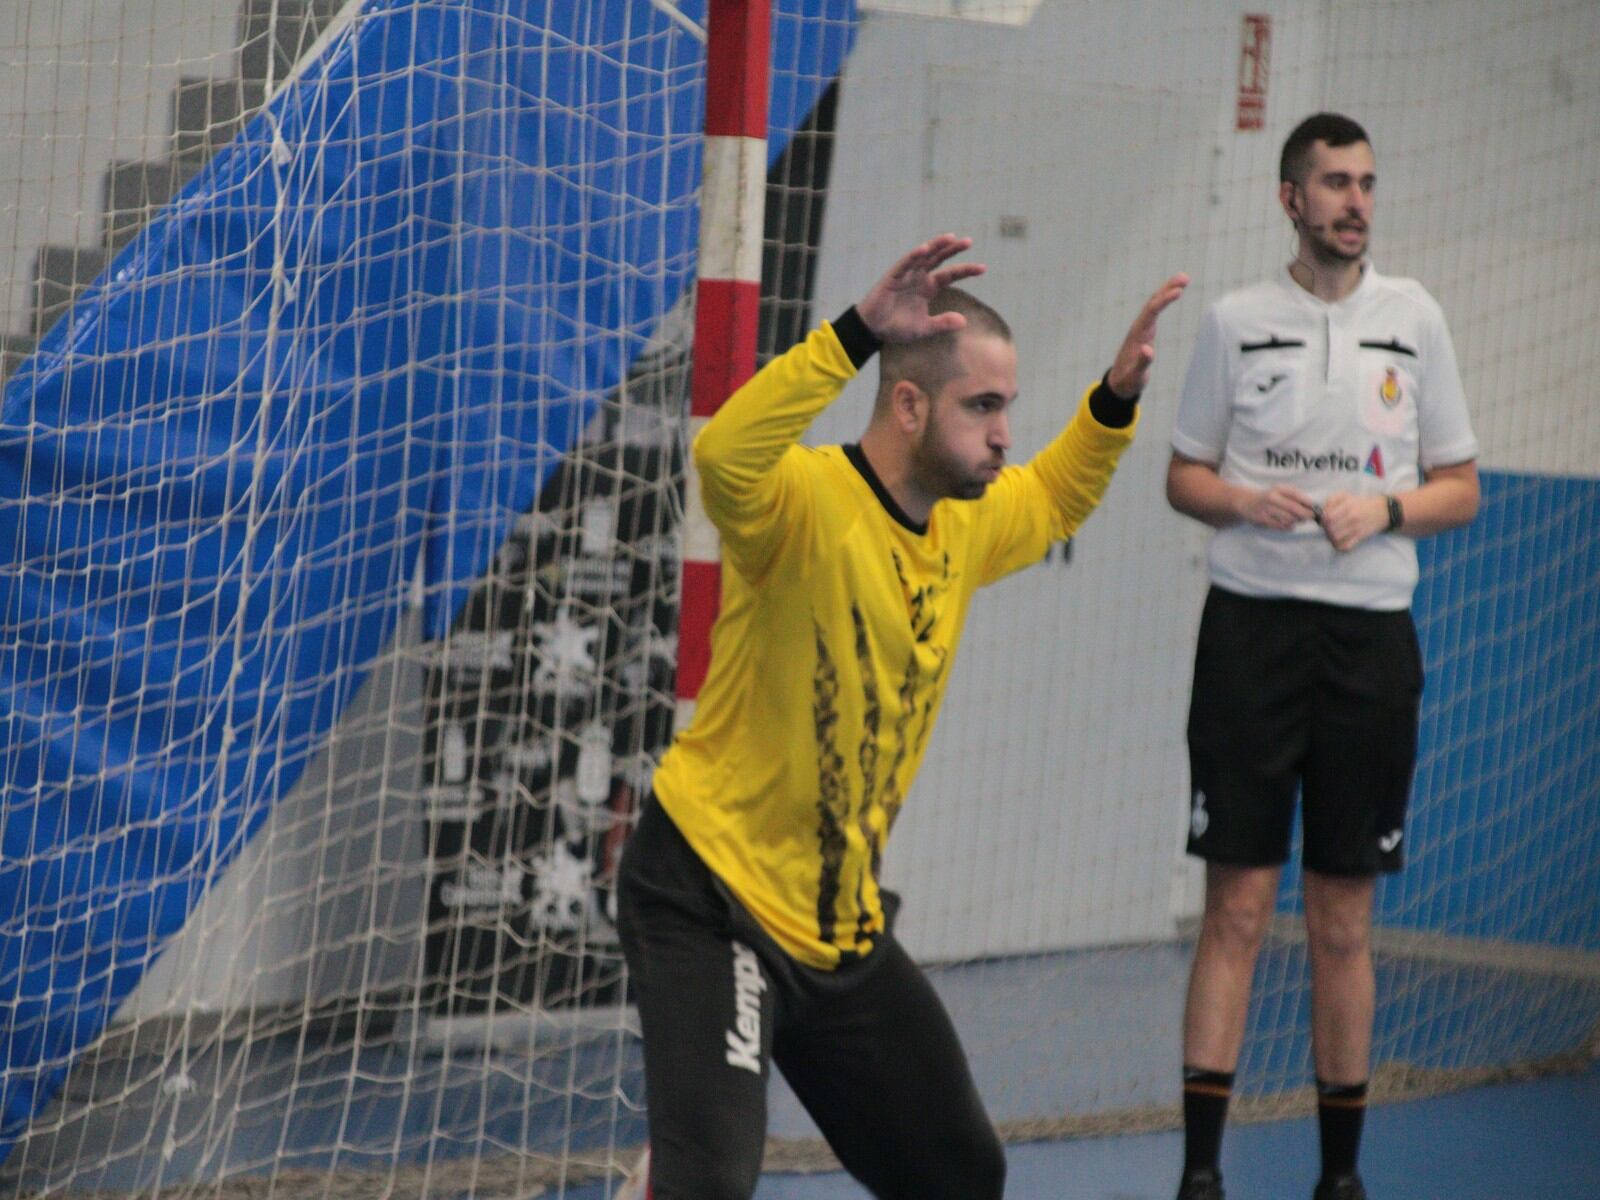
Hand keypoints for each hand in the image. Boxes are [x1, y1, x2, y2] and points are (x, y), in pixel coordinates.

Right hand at [857, 234, 986, 342]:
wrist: (873, 330)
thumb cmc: (897, 328)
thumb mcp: (924, 328)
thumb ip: (942, 323)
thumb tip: (964, 321)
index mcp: (928, 287)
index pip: (950, 275)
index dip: (966, 270)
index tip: (983, 268)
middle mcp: (919, 277)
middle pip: (939, 259)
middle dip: (953, 250)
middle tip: (969, 242)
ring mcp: (906, 275)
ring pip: (923, 256)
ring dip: (936, 246)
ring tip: (950, 238)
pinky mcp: (892, 276)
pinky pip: (905, 263)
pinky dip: (914, 256)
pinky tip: (925, 249)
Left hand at [1106, 274, 1189, 398]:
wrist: (1119, 382)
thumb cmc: (1128, 381)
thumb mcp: (1135, 376)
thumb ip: (1141, 364)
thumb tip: (1149, 350)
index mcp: (1137, 335)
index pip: (1151, 312)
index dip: (1164, 300)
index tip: (1178, 291)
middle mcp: (1139, 327)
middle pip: (1153, 302)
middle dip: (1168, 288)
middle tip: (1185, 277)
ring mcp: (1142, 328)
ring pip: (1154, 304)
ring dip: (1167, 290)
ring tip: (1184, 278)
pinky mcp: (1146, 330)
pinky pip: (1155, 310)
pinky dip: (1165, 299)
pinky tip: (1173, 292)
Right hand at [1237, 484, 1318, 530]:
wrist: (1246, 503)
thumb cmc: (1269, 498)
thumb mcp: (1280, 491)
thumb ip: (1295, 496)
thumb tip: (1313, 506)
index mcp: (1278, 489)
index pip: (1297, 495)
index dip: (1308, 503)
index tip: (1316, 508)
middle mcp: (1272, 498)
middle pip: (1295, 509)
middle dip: (1305, 514)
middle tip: (1310, 517)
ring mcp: (1266, 509)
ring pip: (1289, 519)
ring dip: (1296, 521)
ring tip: (1297, 519)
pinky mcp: (1263, 519)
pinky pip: (1281, 526)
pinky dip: (1288, 526)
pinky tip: (1288, 524)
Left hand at [1318, 492, 1388, 550]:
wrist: (1384, 510)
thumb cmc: (1362, 502)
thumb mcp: (1347, 495)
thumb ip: (1332, 500)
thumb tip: (1322, 510)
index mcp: (1347, 506)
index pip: (1327, 517)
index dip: (1323, 520)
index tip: (1324, 520)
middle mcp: (1352, 517)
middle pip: (1330, 528)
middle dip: (1326, 529)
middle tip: (1328, 528)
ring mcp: (1357, 528)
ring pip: (1336, 538)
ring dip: (1331, 538)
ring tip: (1333, 535)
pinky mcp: (1361, 536)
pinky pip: (1346, 546)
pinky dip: (1340, 545)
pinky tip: (1339, 541)